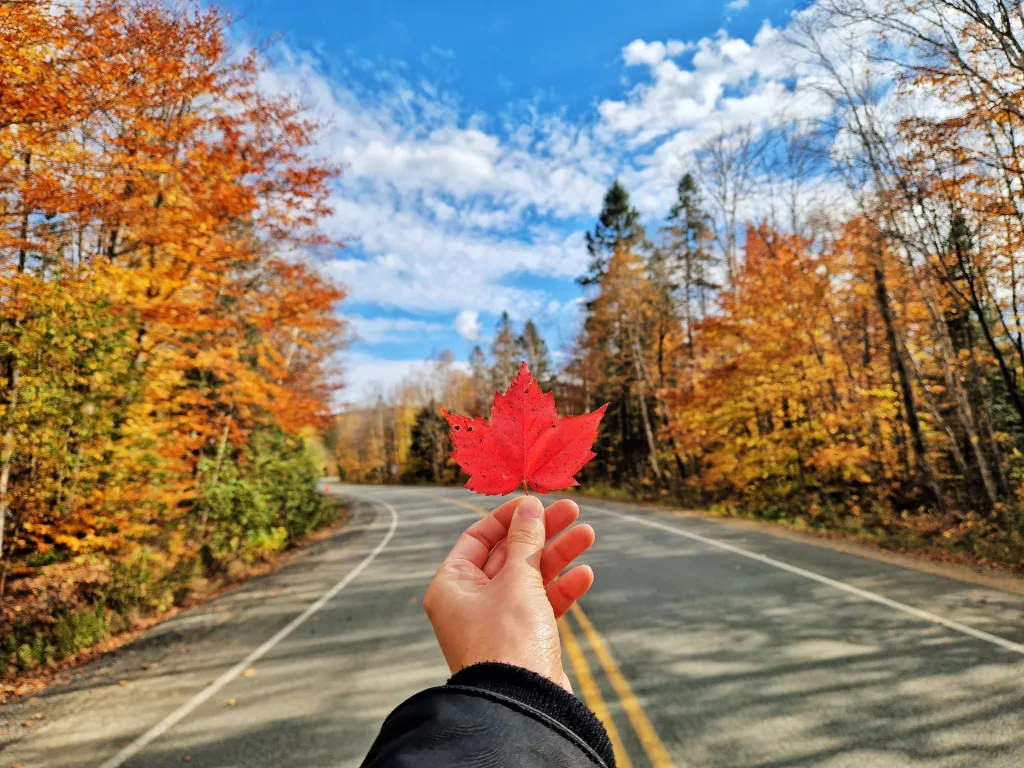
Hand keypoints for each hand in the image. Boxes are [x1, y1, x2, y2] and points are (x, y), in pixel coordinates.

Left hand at [423, 496, 594, 691]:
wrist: (523, 707)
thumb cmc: (509, 639)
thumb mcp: (517, 579)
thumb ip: (525, 539)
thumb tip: (529, 506)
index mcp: (452, 585)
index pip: (478, 536)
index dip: (509, 517)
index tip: (537, 501)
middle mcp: (469, 602)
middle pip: (508, 554)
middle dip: (542, 533)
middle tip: (573, 511)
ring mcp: (496, 622)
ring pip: (529, 578)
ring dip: (558, 556)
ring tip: (588, 535)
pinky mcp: (522, 640)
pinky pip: (541, 605)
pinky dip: (561, 590)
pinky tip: (584, 575)